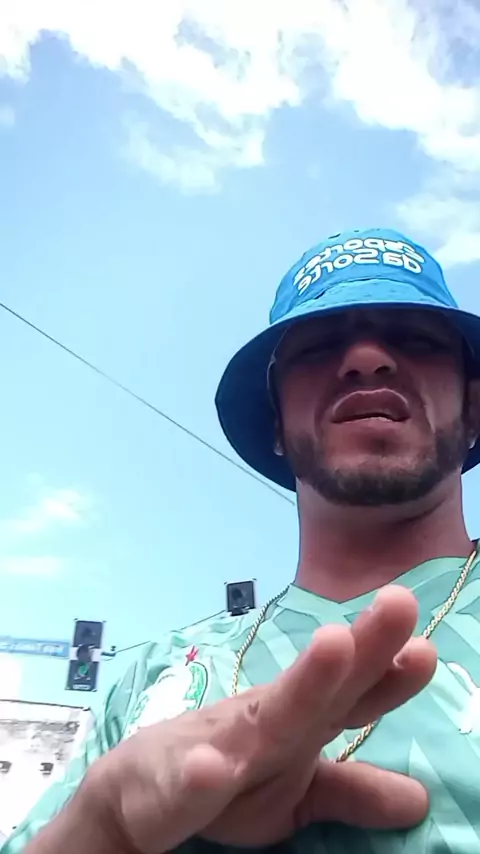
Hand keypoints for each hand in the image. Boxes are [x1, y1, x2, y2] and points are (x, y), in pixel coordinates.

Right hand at [88, 585, 435, 853]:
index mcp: (297, 725)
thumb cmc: (226, 776)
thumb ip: (351, 789)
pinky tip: (210, 767)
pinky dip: (197, 777)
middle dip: (359, 648)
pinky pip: (183, 787)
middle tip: (400, 602)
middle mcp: (263, 724)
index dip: (390, 676)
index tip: (428, 649)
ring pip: (263, 719)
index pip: (352, 698)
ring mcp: (217, 749)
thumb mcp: (294, 791)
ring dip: (301, 682)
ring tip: (336, 643)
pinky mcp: (168, 788)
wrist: (135, 793)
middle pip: (317, 687)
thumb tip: (419, 799)